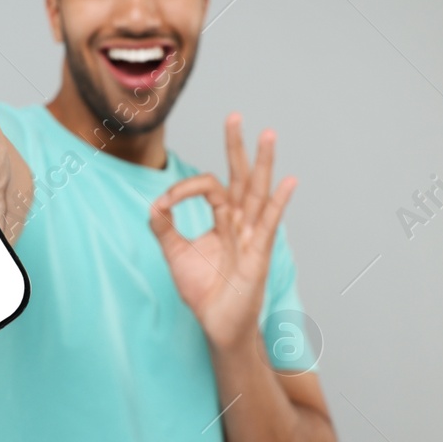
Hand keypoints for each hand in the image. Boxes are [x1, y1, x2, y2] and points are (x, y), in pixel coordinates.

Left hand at [148, 113, 296, 352]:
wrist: (216, 325)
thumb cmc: (203, 291)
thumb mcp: (175, 253)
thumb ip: (164, 226)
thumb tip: (154, 202)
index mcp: (223, 218)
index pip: (209, 187)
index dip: (185, 188)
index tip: (165, 203)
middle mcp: (241, 222)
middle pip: (241, 177)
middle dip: (237, 147)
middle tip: (235, 116)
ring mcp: (252, 236)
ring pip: (257, 193)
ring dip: (263, 164)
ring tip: (268, 135)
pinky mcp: (258, 255)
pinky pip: (269, 225)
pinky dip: (278, 203)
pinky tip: (288, 182)